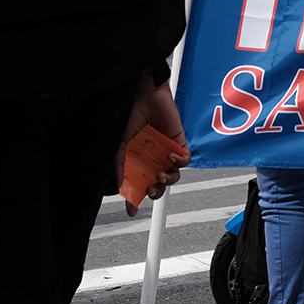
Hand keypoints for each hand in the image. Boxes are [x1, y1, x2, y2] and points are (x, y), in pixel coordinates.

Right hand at [115, 72, 191, 216]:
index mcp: (135, 160)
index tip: (131, 210)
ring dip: (168, 180)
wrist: (143, 93)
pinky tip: (170, 156)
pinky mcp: (179, 141)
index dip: (134, 199)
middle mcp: (151, 158)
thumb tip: (120, 185)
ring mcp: (166, 150)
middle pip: (157, 184)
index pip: (136, 184)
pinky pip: (185, 159)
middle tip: (151, 191)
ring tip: (160, 175)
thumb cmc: (128, 114)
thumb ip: (119, 165)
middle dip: (155, 192)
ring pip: (173, 175)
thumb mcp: (118, 143)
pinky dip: (179, 161)